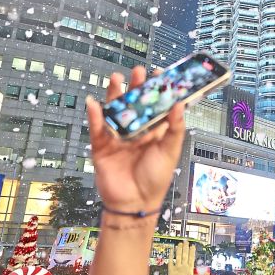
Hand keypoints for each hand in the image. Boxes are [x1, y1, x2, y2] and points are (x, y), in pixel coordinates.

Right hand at [86, 67, 185, 214]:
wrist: (135, 203)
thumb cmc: (155, 178)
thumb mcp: (170, 151)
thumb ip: (174, 127)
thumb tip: (179, 104)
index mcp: (154, 131)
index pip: (155, 105)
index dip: (156, 90)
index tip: (159, 73)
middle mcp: (135, 130)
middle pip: (134, 104)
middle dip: (135, 87)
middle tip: (138, 71)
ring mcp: (118, 137)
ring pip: (114, 111)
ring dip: (114, 94)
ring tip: (116, 79)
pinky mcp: (102, 146)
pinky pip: (97, 128)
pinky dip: (95, 115)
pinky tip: (95, 104)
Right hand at [167, 241, 197, 274]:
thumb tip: (204, 272)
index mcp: (189, 270)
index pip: (191, 258)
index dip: (192, 252)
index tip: (193, 245)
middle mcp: (183, 268)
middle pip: (184, 256)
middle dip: (185, 248)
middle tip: (186, 240)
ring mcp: (177, 270)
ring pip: (178, 258)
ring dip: (178, 251)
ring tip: (179, 244)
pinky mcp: (171, 273)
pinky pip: (171, 263)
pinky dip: (170, 257)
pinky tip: (170, 252)